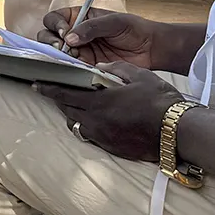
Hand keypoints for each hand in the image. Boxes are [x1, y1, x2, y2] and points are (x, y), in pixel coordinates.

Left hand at [35, 63, 183, 161]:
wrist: (177, 132)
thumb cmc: (159, 100)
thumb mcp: (138, 75)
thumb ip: (115, 68)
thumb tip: (100, 65)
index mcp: (99, 102)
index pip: (64, 95)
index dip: (48, 89)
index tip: (36, 85)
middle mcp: (96, 122)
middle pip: (68, 111)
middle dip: (59, 101)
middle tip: (54, 93)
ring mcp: (103, 137)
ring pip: (78, 125)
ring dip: (73, 115)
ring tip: (75, 107)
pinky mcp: (112, 148)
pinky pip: (91, 137)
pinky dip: (88, 127)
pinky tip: (95, 121)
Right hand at [41, 9, 167, 69]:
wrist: (150, 49)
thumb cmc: (134, 29)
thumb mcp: (113, 22)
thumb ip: (91, 27)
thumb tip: (68, 38)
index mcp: (79, 17)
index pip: (55, 19)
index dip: (54, 25)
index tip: (64, 32)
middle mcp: (74, 34)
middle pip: (48, 36)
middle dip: (50, 42)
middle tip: (62, 47)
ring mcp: (78, 51)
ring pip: (56, 54)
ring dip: (58, 56)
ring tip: (71, 58)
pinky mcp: (85, 66)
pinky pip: (69, 68)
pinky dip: (68, 69)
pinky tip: (75, 69)